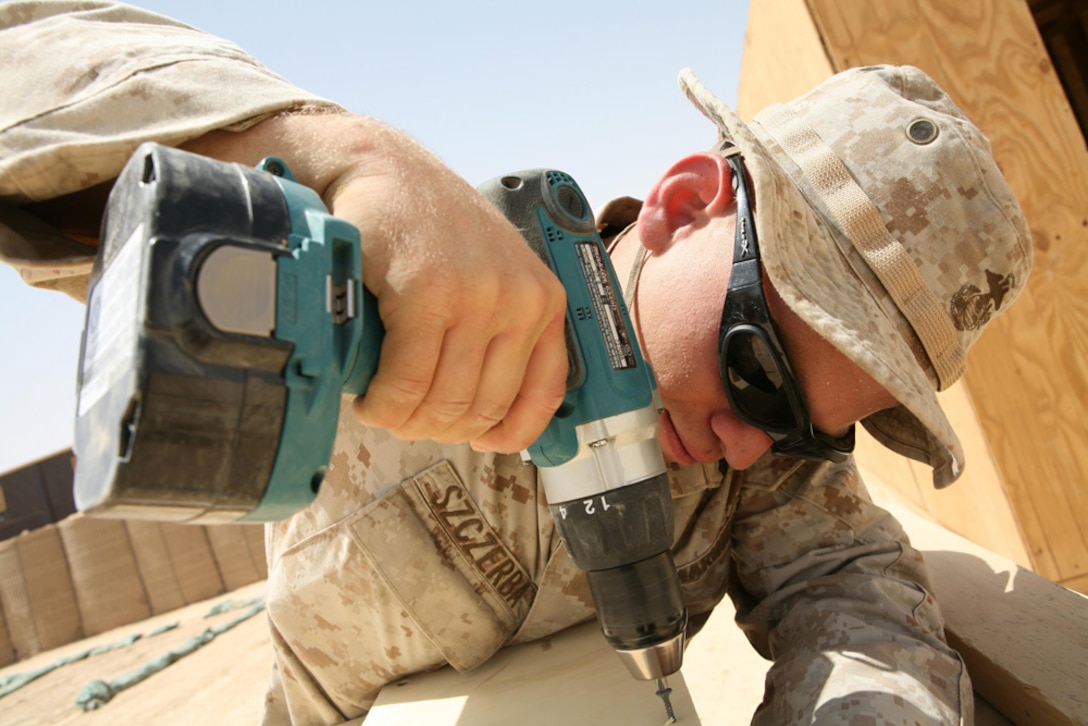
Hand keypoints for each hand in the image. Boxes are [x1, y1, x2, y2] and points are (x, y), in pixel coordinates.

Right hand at [184, 111, 568, 451]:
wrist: (384, 170)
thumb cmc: (431, 230)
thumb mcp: (491, 276)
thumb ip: (502, 332)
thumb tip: (489, 415)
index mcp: (544, 300)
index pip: (543, 395)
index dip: (508, 435)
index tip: (478, 443)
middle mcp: (520, 299)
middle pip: (482, 408)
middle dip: (439, 430)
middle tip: (408, 420)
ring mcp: (476, 295)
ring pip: (444, 401)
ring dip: (406, 421)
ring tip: (384, 409)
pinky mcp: (427, 293)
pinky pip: (407, 380)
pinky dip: (384, 402)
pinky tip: (369, 397)